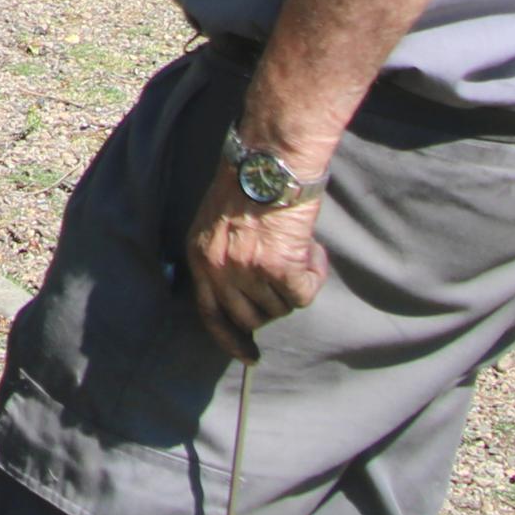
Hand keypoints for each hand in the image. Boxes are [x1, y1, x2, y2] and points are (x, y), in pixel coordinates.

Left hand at [182, 146, 326, 359]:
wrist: (271, 160)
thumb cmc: (250, 180)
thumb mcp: (217, 220)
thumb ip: (224, 255)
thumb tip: (247, 290)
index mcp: (199, 256)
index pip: (210, 313)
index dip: (230, 338)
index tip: (249, 355)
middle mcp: (218, 268)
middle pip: (249, 317)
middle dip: (272, 306)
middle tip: (287, 280)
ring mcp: (247, 271)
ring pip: (280, 307)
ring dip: (294, 284)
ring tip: (299, 248)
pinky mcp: (279, 268)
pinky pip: (303, 294)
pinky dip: (315, 275)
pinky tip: (314, 250)